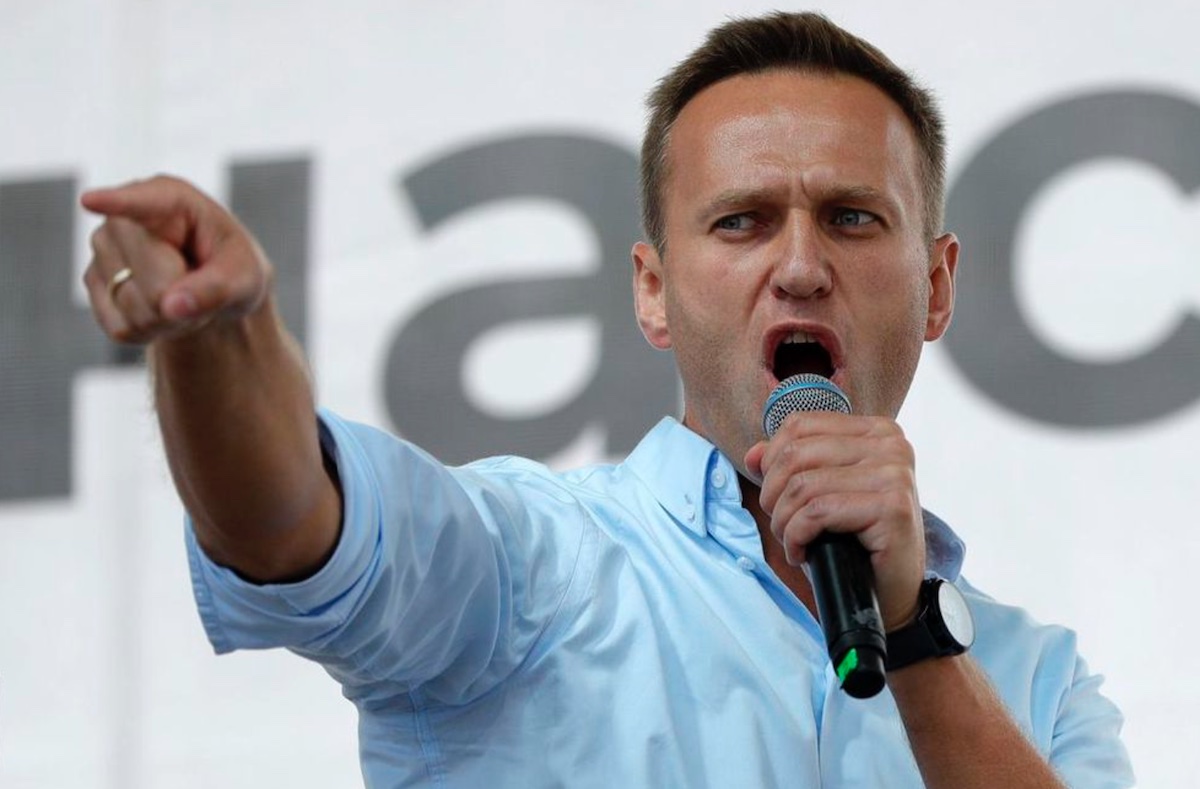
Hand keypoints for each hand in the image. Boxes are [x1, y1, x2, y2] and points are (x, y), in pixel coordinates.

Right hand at [81, 175, 271, 343]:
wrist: (213, 286)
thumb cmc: (232, 268)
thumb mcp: (245, 276)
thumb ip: (216, 289)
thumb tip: (172, 307)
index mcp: (170, 198)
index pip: (140, 202)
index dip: (116, 202)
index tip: (91, 201)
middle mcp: (125, 218)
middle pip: (155, 284)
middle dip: (184, 299)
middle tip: (202, 286)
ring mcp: (103, 249)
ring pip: (137, 310)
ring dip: (170, 319)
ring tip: (183, 294)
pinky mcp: (93, 284)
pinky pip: (123, 328)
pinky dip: (151, 331)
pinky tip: (162, 309)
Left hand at [744, 411, 924, 630]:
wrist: (890, 593)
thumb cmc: (854, 542)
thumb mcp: (819, 495)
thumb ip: (788, 467)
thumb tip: (753, 454)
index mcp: (875, 431)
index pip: (799, 425)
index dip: (772, 462)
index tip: (776, 496)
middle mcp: (891, 444)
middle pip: (796, 454)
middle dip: (773, 495)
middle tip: (782, 526)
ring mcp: (895, 473)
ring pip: (803, 485)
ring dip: (783, 521)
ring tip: (792, 542)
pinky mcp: (893, 506)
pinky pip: (818, 512)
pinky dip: (796, 537)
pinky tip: (802, 553)